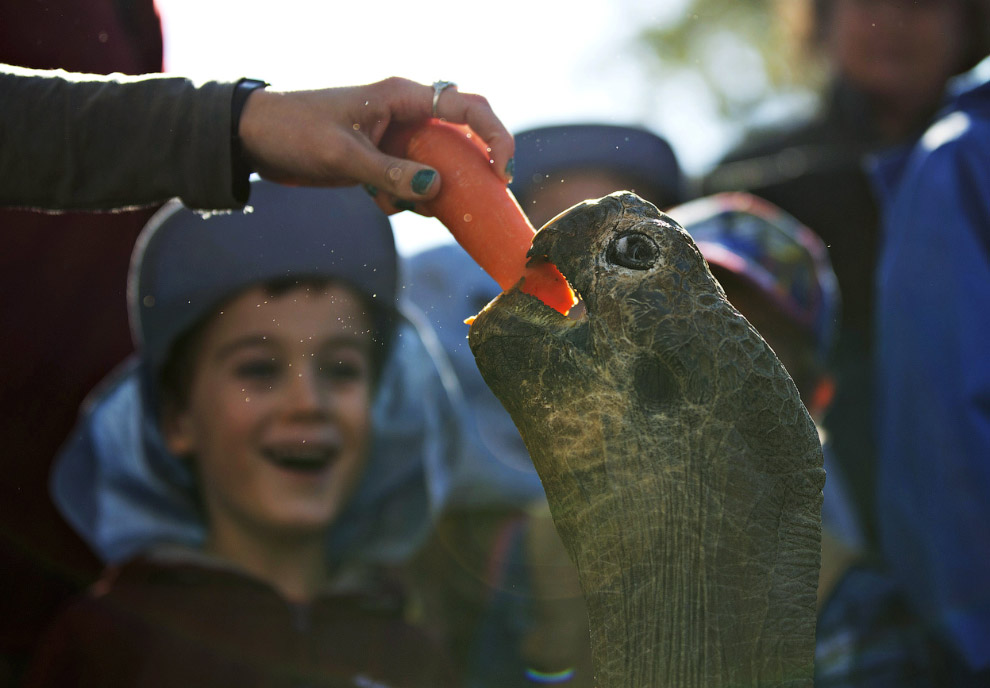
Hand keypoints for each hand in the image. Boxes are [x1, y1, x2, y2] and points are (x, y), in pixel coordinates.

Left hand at [237, 77, 513, 213]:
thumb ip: (391, 174)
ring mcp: (396, 137)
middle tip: (478, 199)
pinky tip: (378, 203)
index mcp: (402, 97)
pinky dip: (404, 198)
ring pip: (438, 164)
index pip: (467, 107)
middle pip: (462, 137)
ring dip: (430, 191)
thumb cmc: (294, 132)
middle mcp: (406, 113)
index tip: (502, 174)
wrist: (253, 138)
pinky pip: (412, 180)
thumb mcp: (342, 156)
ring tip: (400, 203)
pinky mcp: (383, 158)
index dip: (495, 137)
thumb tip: (438, 190)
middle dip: (470, 170)